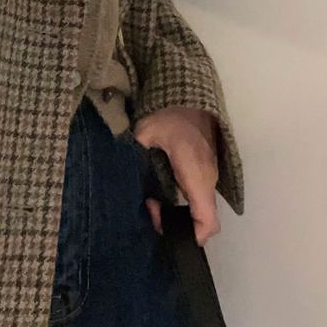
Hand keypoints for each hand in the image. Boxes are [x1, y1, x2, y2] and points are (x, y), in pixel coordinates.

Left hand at [132, 106, 220, 246]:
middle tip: (149, 212)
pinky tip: (158, 192)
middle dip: (177, 225)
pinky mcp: (204, 166)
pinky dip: (182, 200)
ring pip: (200, 206)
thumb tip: (118, 173)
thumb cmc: (168, 111)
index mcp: (196, 175)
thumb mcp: (144, 133)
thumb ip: (133, 156)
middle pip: (203, 219)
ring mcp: (208, 172)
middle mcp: (207, 178)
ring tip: (150, 203)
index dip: (190, 237)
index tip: (164, 233)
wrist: (187, 89)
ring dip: (178, 212)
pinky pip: (197, 193)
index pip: (207, 221)